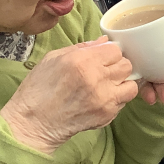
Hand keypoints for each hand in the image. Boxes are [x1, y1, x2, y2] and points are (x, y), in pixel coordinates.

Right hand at [1, 37, 138, 154]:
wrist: (33, 123)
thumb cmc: (38, 89)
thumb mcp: (53, 58)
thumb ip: (83, 47)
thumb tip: (104, 41)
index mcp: (82, 61)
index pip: (115, 49)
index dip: (109, 53)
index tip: (102, 58)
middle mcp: (97, 78)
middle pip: (126, 65)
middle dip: (117, 66)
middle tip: (104, 72)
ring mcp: (104, 99)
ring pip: (131, 85)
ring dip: (121, 84)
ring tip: (107, 86)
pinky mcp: (107, 115)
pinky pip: (123, 102)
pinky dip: (116, 99)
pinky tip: (101, 99)